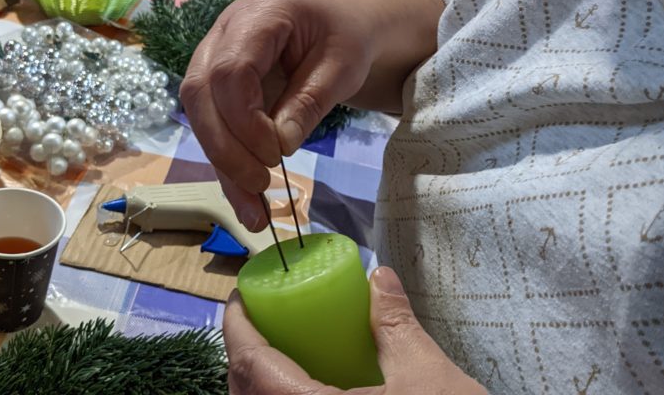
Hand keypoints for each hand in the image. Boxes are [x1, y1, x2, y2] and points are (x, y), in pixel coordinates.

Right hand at [180, 0, 377, 229]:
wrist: (342, 24)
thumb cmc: (346, 35)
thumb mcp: (343, 64)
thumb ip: (311, 100)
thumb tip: (280, 145)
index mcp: (257, 15)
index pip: (230, 69)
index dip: (244, 118)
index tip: (275, 154)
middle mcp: (223, 34)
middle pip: (200, 93)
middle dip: (224, 146)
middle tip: (260, 183)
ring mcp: (214, 60)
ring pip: (200, 116)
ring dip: (223, 165)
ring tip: (254, 213)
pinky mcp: (218, 90)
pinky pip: (215, 129)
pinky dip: (230, 167)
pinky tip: (248, 203)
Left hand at [224, 266, 486, 394]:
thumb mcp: (426, 375)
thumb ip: (394, 324)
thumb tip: (378, 279)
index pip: (250, 365)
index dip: (237, 327)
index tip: (241, 297)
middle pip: (244, 391)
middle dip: (246, 352)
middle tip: (261, 319)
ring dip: (259, 382)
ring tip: (280, 350)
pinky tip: (302, 387)